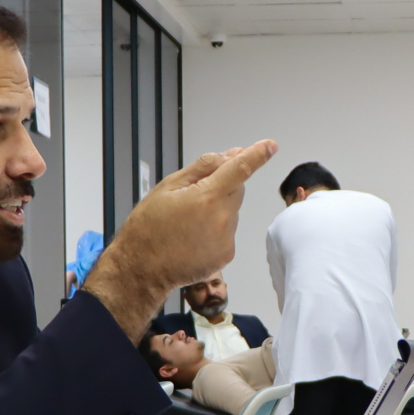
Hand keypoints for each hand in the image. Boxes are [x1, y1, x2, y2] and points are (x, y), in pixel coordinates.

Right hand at [84, 140, 279, 336]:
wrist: (143, 268)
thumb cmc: (149, 227)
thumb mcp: (168, 186)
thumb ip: (203, 167)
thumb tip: (229, 155)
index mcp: (207, 197)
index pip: (240, 169)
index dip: (257, 154)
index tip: (270, 146)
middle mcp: (222, 218)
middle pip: (237, 189)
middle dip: (222, 186)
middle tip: (192, 197)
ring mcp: (226, 239)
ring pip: (232, 211)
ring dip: (217, 209)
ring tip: (188, 222)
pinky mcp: (227, 254)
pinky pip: (229, 232)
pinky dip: (216, 230)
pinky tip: (194, 236)